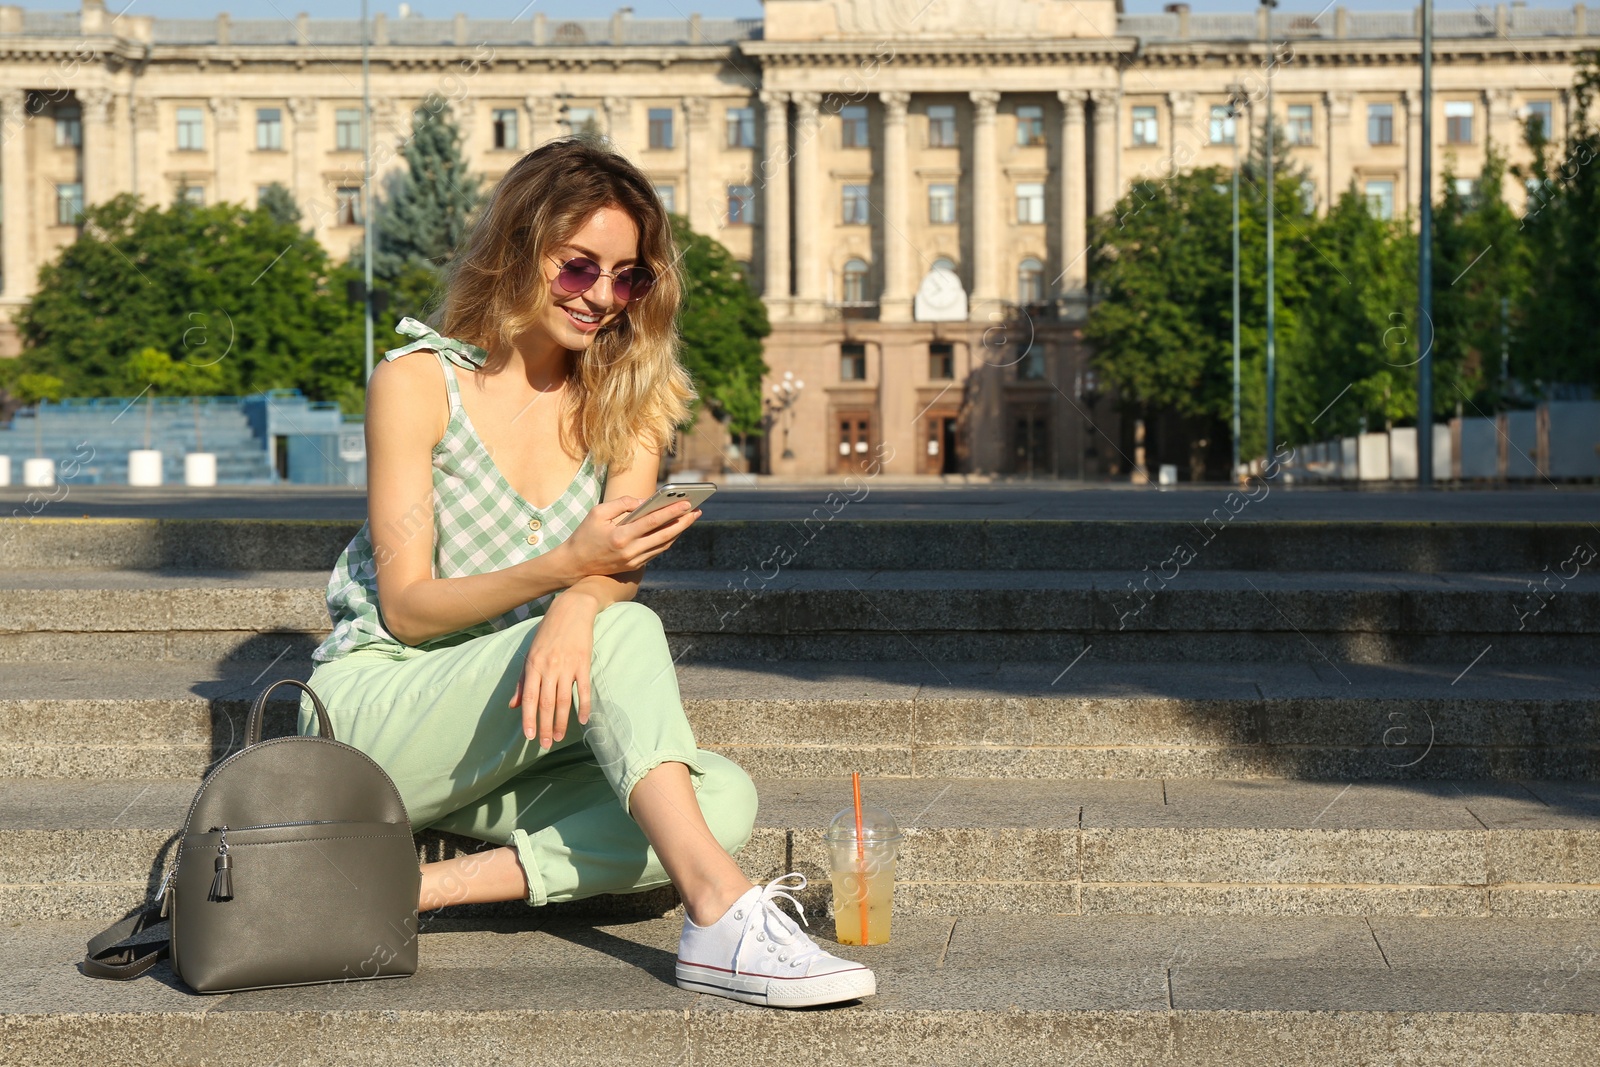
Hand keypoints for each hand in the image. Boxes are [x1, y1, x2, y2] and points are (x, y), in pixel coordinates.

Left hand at [510, 591, 600, 747]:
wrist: (572, 610)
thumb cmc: (548, 632)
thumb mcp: (531, 654)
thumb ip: (522, 681)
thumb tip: (513, 705)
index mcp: (534, 665)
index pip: (529, 698)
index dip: (528, 719)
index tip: (529, 736)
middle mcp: (549, 667)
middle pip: (546, 703)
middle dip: (544, 726)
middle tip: (545, 744)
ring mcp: (567, 666)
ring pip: (563, 700)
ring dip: (561, 721)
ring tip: (559, 737)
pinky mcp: (583, 663)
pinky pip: (583, 689)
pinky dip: (583, 706)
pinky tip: (582, 720)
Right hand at [559, 495, 700, 578]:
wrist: (574, 565)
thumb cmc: (584, 535)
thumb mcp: (598, 513)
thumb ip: (622, 504)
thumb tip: (645, 501)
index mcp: (621, 537)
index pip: (653, 522)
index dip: (671, 512)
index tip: (687, 503)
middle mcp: (630, 551)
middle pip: (665, 536)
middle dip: (683, 522)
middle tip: (697, 510)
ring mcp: (634, 561)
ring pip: (663, 545)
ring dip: (678, 532)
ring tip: (690, 518)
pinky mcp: (634, 566)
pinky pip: (656, 551)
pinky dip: (667, 540)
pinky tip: (675, 529)